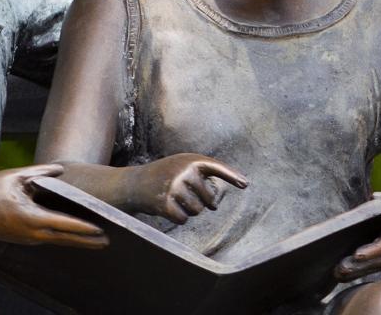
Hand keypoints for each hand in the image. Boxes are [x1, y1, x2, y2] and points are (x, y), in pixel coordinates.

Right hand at [0, 164, 107, 248]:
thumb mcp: (16, 176)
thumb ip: (40, 172)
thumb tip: (61, 169)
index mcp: (30, 217)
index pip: (63, 223)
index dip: (83, 227)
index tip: (100, 229)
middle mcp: (30, 232)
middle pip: (64, 238)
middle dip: (86, 241)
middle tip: (107, 242)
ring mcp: (26, 238)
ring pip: (56, 241)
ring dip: (76, 241)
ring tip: (95, 241)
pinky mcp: (22, 238)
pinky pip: (47, 239)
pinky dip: (62, 238)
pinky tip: (72, 236)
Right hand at [132, 153, 248, 223]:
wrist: (135, 183)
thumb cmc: (165, 175)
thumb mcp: (183, 167)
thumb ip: (203, 177)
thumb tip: (219, 203)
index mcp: (191, 160)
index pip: (216, 167)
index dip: (232, 176)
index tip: (245, 184)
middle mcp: (184, 172)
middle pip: (208, 199)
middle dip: (201, 203)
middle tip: (185, 196)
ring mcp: (174, 187)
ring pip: (197, 211)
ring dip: (189, 211)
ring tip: (175, 200)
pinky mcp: (164, 203)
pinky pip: (183, 219)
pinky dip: (178, 218)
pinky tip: (168, 208)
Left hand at [334, 193, 380, 281]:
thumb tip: (372, 197)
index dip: (372, 251)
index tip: (358, 254)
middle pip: (375, 262)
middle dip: (358, 265)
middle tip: (340, 267)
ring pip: (370, 269)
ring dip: (353, 272)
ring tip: (335, 272)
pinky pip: (368, 271)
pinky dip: (355, 274)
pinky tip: (339, 276)